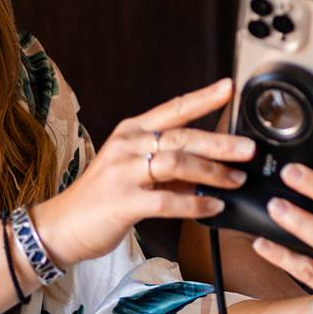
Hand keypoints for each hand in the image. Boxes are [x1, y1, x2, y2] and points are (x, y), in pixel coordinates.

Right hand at [34, 79, 251, 266]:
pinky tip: (213, 207)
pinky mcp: (123, 201)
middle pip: (182, 136)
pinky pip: (167, 200)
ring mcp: (123, 172)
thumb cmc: (105, 197)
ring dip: (212, 173)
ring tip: (236, 180)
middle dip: (220, 142)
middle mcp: (128, 145)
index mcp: (133, 131)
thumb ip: (170, 163)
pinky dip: (195, 204)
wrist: (62, 226)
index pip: (174, 108)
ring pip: (177, 163)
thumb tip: (214, 164)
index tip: (230, 87)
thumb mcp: (136, 169)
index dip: (203, 98)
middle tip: (249, 149)